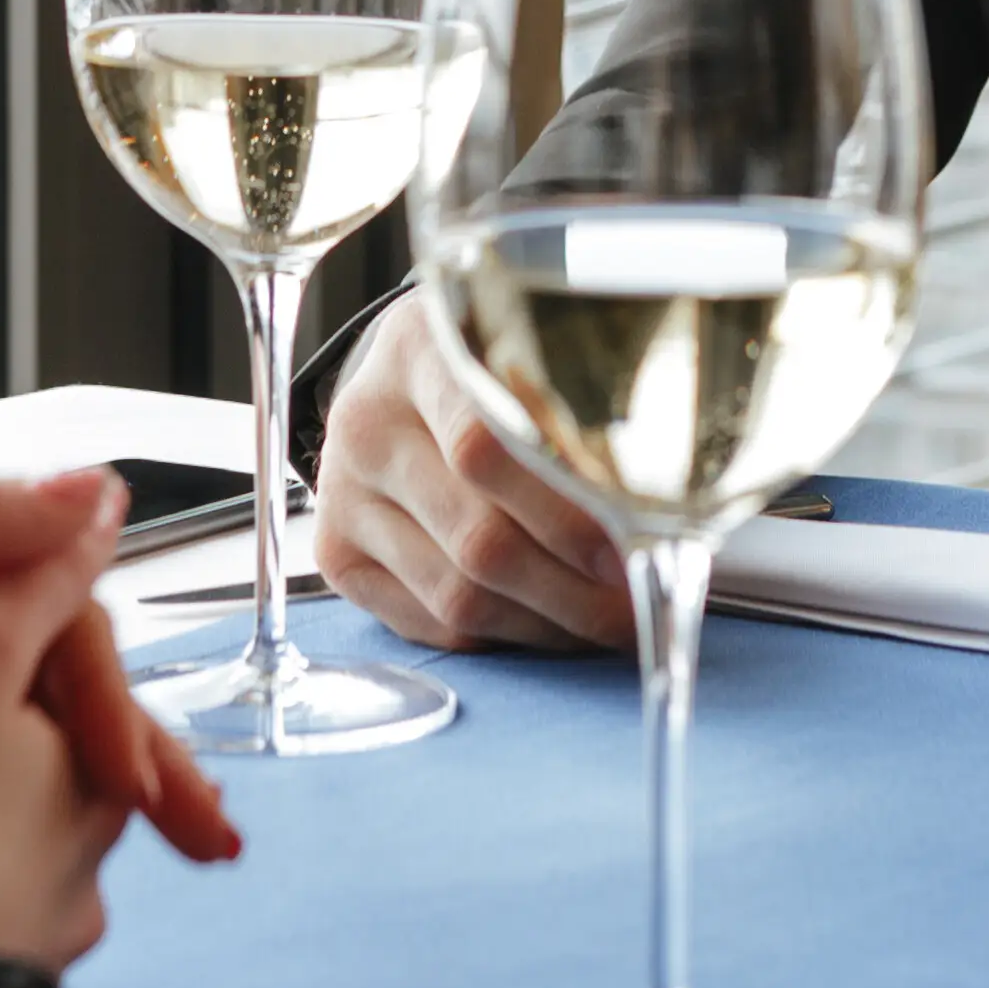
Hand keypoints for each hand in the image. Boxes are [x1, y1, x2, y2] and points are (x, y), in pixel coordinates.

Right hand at [313, 300, 628, 652]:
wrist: (405, 378)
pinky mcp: (337, 554)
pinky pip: (432, 622)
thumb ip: (574, 415)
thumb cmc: (486, 367)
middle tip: (635, 604)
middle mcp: (366, 424)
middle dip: (573, 589)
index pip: (485, 449)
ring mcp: (342, 494)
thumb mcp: (527, 352)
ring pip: (458, 595)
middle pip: (477, 537)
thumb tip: (651, 514)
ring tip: (604, 618)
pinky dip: (503, 636)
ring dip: (547, 623)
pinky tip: (550, 620)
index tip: (629, 546)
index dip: (563, 513)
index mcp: (417, 351)